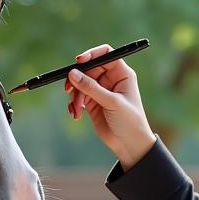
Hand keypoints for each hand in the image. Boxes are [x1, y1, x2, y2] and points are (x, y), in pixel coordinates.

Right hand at [64, 44, 155, 168]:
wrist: (130, 144)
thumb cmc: (129, 121)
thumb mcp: (111, 102)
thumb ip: (91, 88)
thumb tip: (72, 73)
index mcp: (122, 74)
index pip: (105, 54)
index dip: (91, 54)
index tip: (79, 61)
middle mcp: (111, 79)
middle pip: (88, 69)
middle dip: (77, 79)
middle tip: (68, 89)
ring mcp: (100, 91)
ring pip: (80, 84)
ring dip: (75, 96)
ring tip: (77, 111)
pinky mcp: (92, 103)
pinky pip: (78, 97)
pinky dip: (74, 104)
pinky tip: (76, 115)